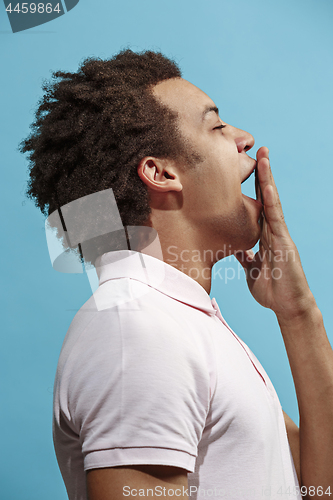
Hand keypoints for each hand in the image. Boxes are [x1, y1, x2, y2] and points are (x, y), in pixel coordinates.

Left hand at [235, 147, 314, 322]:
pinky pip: (276, 220)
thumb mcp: (251, 269)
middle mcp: (272, 231)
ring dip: (267, 179)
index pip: (257, 205)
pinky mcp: (285, 243)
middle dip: (261, 174)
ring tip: (264, 157)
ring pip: (272, 202)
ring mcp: (280, 235)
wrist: (287, 307)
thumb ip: (245, 256)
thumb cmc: (271, 289)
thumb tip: (236, 247)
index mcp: (264, 235)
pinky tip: (267, 186)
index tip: (244, 167)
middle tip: (257, 149)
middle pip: (265, 197)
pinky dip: (271, 202)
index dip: (252, 186)